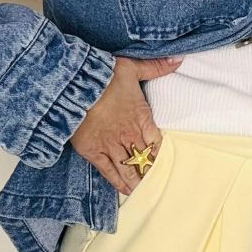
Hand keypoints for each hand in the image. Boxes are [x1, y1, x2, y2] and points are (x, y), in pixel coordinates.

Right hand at [69, 54, 182, 194]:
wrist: (74, 87)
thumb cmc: (102, 76)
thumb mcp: (132, 67)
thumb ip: (155, 67)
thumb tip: (178, 60)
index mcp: (141, 118)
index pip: (158, 142)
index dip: (164, 154)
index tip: (171, 163)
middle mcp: (129, 136)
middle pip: (145, 158)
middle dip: (153, 171)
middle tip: (162, 183)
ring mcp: (111, 146)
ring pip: (130, 168)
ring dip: (139, 180)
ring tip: (147, 191)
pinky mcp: (94, 152)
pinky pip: (110, 172)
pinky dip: (119, 182)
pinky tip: (128, 190)